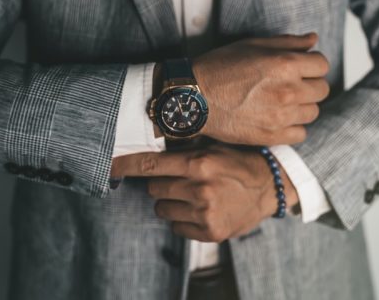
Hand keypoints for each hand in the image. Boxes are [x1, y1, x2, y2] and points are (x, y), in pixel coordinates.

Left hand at [111, 145, 298, 241]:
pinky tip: (200, 210)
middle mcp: (200, 188)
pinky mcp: (210, 232)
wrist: (270, 188)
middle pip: (153, 188)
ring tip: (192, 196)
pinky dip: (183, 219)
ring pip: (162, 209)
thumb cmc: (239, 163)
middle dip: (161, 184)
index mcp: (199, 164)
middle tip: (180, 180)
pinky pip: (176, 227)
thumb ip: (185, 149)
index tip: (109, 166)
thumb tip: (152, 146)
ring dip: (171, 202)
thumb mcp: (214, 148)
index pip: (150, 165)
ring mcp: (204, 213)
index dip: (125, 165)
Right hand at [192, 33, 329, 144]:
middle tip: (289, 86)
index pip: (322, 65)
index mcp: (285, 64)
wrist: (193, 98)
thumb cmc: (218, 69)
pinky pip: (300, 133)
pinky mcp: (271, 136)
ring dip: (302, 106)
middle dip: (309, 85)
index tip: (300, 68)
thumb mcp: (252, 45)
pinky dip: (293, 127)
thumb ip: (287, 42)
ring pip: (313, 112)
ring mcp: (280, 116)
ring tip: (280, 103)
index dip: (311, 65)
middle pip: (322, 90)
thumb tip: (313, 40)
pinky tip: (277, 119)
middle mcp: (287, 91)